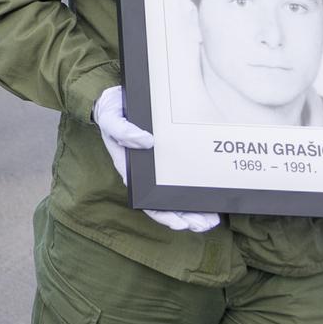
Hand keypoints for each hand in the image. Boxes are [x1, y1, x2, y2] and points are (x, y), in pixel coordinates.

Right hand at [94, 86, 219, 233]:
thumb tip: (145, 142)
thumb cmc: (112, 111)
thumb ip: (122, 130)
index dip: (163, 213)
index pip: (146, 200)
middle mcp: (146, 173)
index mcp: (131, 170)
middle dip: (186, 217)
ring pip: (177, 195)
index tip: (180, 223)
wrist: (117, 98)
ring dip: (194, 210)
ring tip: (211, 220)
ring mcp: (158, 167)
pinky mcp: (169, 157)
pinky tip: (210, 197)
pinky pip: (183, 177)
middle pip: (165, 203)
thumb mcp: (111, 118)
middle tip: (205, 224)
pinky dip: (195, 190)